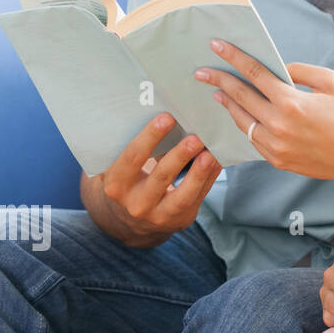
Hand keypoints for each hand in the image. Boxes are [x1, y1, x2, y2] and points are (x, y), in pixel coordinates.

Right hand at [97, 113, 223, 246]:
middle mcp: (136, 203)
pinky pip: (198, 197)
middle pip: (160, 177)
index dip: (149, 137)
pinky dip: (209, 177)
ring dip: (199, 172)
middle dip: (179, 156)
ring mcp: (159, 216)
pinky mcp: (180, 219)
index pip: (132, 158)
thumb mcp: (123, 168)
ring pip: (183, 194)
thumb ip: (136, 147)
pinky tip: (217, 160)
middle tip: (195, 136)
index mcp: (116, 185)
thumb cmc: (130, 180)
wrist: (132, 220)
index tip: (167, 117)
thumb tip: (167, 111)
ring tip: (210, 152)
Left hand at [194, 38, 333, 181]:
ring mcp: (275, 146)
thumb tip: (277, 71)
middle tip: (201, 71)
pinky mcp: (276, 160)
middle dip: (218, 80)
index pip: (254, 73)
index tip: (217, 46)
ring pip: (241, 121)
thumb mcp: (331, 82)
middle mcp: (279, 125)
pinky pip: (252, 139)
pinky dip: (244, 125)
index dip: (234, 57)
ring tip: (217, 93)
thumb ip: (300, 71)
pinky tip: (240, 116)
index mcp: (292, 102)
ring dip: (227, 105)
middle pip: (240, 97)